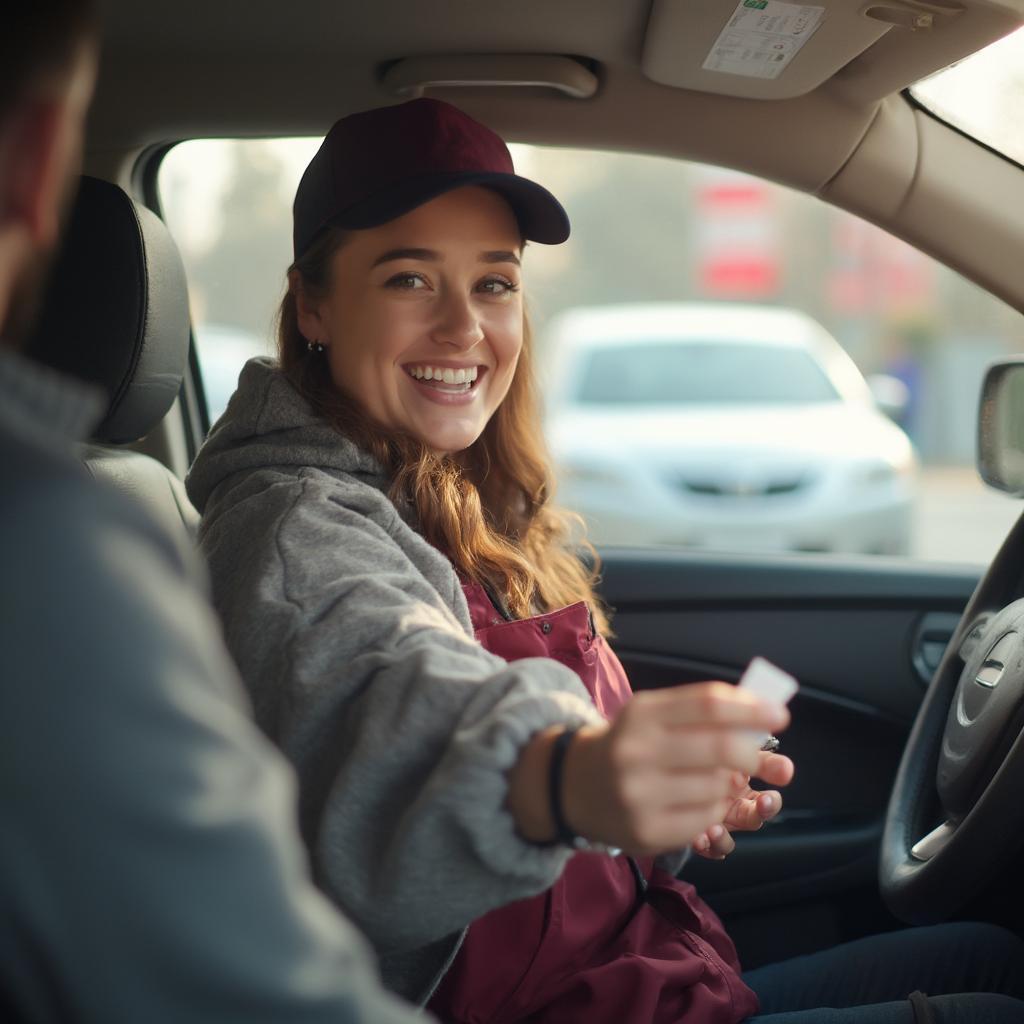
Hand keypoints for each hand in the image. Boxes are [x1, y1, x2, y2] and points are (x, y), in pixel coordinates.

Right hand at [557, 682, 789, 855]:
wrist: (572, 784)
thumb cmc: (627, 743)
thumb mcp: (651, 713)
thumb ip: (700, 709)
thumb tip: (763, 712)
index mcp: (642, 713)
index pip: (709, 704)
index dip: (751, 709)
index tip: (779, 716)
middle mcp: (637, 751)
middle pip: (720, 748)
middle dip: (754, 754)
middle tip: (764, 757)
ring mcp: (639, 794)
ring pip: (717, 788)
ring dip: (733, 785)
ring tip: (723, 780)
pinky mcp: (646, 830)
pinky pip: (705, 819)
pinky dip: (717, 810)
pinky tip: (705, 802)